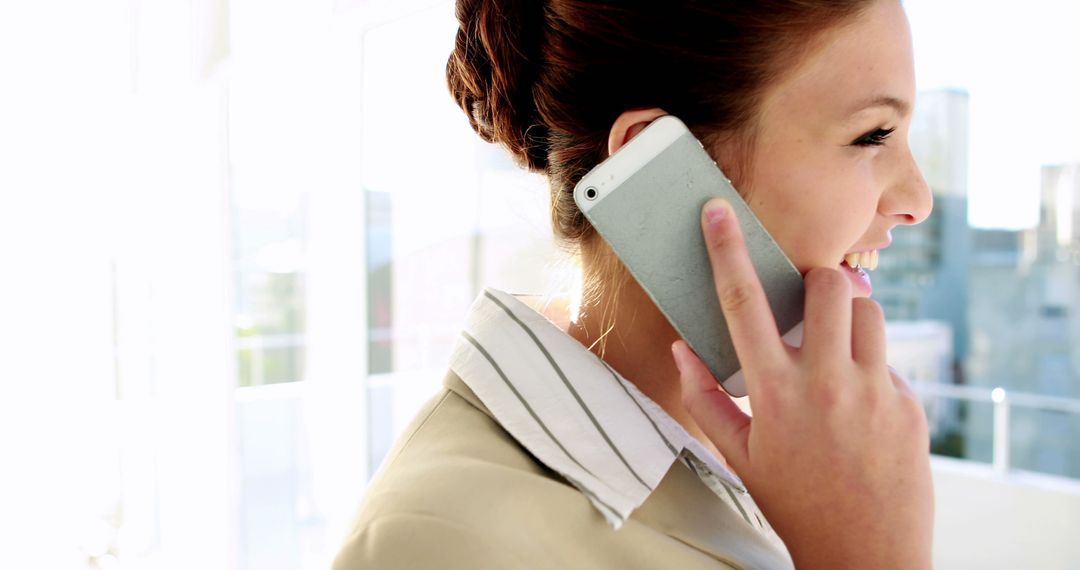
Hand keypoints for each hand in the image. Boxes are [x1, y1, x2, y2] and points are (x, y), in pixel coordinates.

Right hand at [673, 198, 932, 568]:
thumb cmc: (795, 503)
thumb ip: (705, 399)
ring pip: (869, 312)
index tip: (717, 212)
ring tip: (837, 349)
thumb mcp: (739, 456)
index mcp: (774, 393)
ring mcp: (875, 392)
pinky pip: (890, 360)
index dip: (727, 250)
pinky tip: (861, 406)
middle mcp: (827, 383)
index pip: (743, 304)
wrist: (866, 554)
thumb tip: (682, 350)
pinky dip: (872, 367)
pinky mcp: (910, 405)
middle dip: (818, 278)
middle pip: (828, 285)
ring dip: (850, 316)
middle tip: (809, 298)